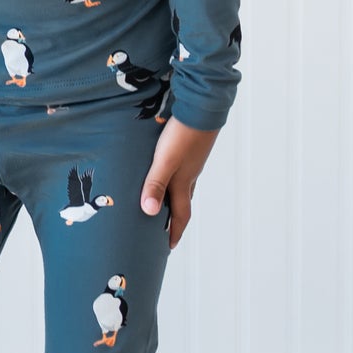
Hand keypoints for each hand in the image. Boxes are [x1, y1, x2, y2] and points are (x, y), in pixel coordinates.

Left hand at [141, 117, 220, 250]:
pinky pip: (183, 170)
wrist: (202, 105)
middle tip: (164, 230)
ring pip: (183, 186)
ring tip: (163, 204)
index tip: (170, 246)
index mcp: (184, 182)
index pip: (181, 215)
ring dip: (174, 198)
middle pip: (183, 203)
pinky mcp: (191, 147)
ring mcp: (192, 161)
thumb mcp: (164, 160)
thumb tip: (150, 212)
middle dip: (175, 219)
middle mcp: (190, 174)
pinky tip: (167, 171)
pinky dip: (174, 179)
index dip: (175, 232)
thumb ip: (155, 184)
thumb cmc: (183, 134)